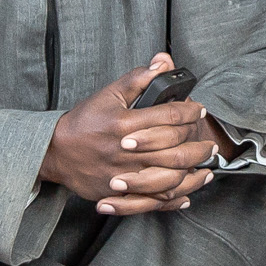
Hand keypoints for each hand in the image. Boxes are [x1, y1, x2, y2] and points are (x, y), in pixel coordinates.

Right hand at [41, 53, 217, 214]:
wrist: (56, 152)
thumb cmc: (83, 122)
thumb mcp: (108, 94)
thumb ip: (137, 79)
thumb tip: (162, 63)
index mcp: (125, 124)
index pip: (169, 116)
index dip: (190, 111)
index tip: (199, 109)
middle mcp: (127, 152)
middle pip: (175, 150)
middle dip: (198, 146)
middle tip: (209, 143)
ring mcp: (124, 176)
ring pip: (169, 179)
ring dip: (193, 172)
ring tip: (205, 165)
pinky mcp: (120, 194)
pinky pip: (152, 202)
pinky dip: (174, 199)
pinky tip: (188, 193)